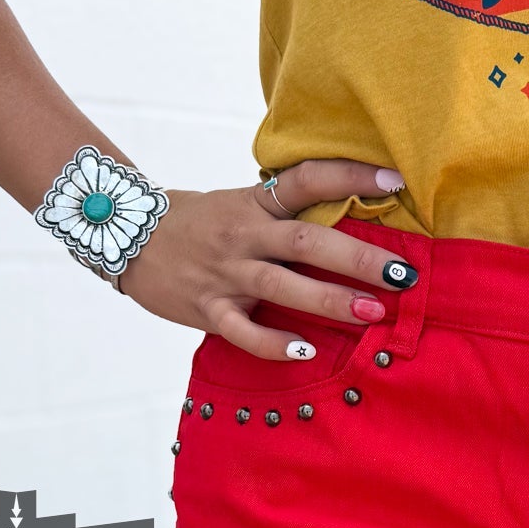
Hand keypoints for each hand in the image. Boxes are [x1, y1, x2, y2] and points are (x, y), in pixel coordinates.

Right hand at [117, 158, 414, 357]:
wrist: (126, 238)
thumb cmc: (198, 224)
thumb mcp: (240, 205)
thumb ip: (285, 214)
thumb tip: (351, 221)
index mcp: (254, 203)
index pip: (307, 180)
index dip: (350, 176)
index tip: (395, 180)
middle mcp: (243, 235)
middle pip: (307, 243)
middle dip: (358, 259)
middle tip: (402, 274)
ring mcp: (225, 273)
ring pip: (282, 286)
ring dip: (330, 301)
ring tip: (372, 314)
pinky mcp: (206, 308)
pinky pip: (243, 330)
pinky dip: (274, 342)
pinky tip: (305, 351)